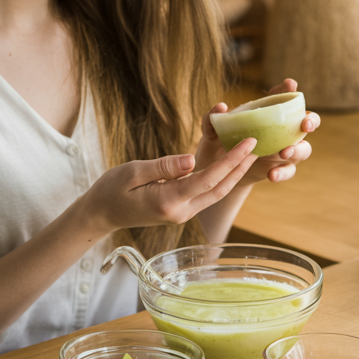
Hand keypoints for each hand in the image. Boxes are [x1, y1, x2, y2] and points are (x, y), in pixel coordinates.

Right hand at [83, 138, 258, 233]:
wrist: (101, 214)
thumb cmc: (111, 190)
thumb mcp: (133, 172)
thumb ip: (164, 166)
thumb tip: (192, 159)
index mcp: (168, 202)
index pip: (207, 179)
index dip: (231, 161)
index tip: (248, 143)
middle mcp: (180, 212)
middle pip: (219, 189)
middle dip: (240, 167)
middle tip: (257, 145)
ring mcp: (182, 214)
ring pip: (215, 193)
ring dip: (233, 174)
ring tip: (249, 153)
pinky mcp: (181, 211)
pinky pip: (206, 194)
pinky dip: (220, 178)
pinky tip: (228, 163)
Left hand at [194, 78, 320, 185]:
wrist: (220, 173)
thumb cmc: (220, 144)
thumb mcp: (212, 132)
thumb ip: (212, 119)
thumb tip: (221, 107)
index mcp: (268, 114)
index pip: (284, 97)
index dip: (289, 89)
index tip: (290, 84)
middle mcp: (283, 130)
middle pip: (307, 122)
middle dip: (311, 121)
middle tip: (305, 124)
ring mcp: (285, 150)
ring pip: (304, 149)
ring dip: (297, 149)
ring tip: (284, 153)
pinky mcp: (281, 168)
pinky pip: (289, 170)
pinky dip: (283, 172)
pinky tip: (271, 175)